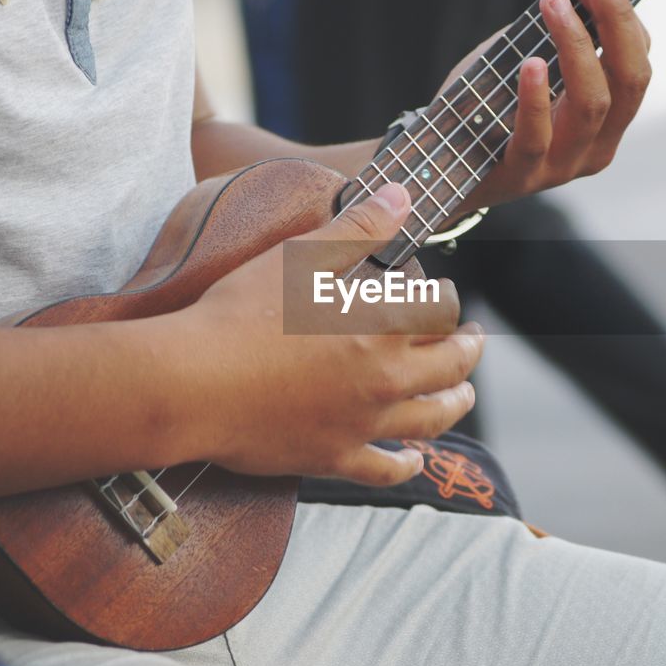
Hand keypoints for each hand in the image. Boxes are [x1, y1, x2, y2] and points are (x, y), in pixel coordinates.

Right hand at [174, 184, 482, 486]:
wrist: (191, 384)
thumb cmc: (239, 313)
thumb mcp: (299, 258)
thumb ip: (357, 227)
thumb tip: (403, 195)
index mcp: (381, 325)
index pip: (440, 308)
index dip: (446, 296)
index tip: (441, 291)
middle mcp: (384, 378)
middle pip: (452, 364)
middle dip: (469, 347)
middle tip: (473, 339)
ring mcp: (362, 424)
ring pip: (433, 418)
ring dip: (457, 403)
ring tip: (464, 394)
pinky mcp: (334, 458)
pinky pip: (386, 469)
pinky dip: (407, 465)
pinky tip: (413, 460)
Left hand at [453, 0, 652, 212]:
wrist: (441, 167)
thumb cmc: (488, 110)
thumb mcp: (527, 64)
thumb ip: (553, 34)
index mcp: (608, 121)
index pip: (636, 64)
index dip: (623, 13)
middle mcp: (596, 146)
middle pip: (628, 80)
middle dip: (614, 19)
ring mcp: (563, 166)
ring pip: (592, 105)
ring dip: (576, 45)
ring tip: (553, 2)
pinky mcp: (522, 176)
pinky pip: (536, 137)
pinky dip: (535, 97)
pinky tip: (531, 64)